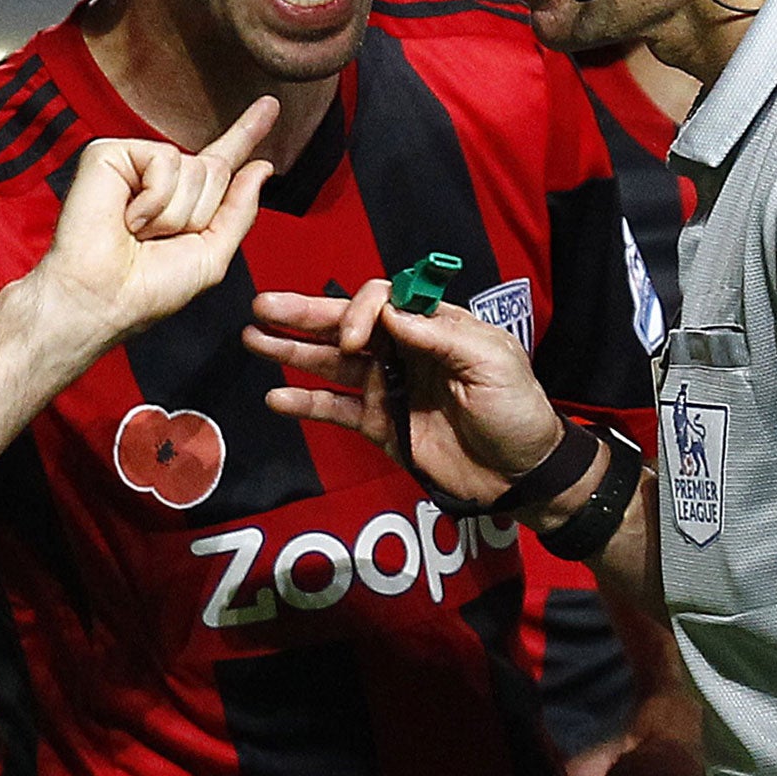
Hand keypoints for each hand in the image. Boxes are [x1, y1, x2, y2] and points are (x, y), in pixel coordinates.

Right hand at [31, 98, 277, 348]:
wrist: (103, 299)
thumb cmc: (147, 288)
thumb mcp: (212, 254)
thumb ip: (241, 209)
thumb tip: (262, 166)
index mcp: (186, 199)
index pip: (223, 159)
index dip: (247, 132)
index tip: (271, 104)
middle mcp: (162, 176)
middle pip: (216, 170)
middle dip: (198, 215)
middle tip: (157, 241)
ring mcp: (135, 161)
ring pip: (194, 168)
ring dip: (174, 213)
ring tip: (139, 232)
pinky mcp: (110, 153)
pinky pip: (165, 161)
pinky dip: (154, 199)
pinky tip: (127, 218)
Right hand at [245, 278, 563, 506]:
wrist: (523, 474)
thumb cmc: (516, 410)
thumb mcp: (491, 362)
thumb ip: (438, 334)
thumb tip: (387, 311)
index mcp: (435, 326)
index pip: (383, 301)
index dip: (359, 311)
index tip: (354, 338)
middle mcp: (405, 351)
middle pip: (347, 325)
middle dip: (305, 315)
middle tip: (263, 306)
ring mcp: (390, 388)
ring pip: (333, 364)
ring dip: (293, 351)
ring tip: (254, 339)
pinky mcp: (382, 426)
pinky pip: (337, 409)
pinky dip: (306, 403)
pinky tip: (276, 396)